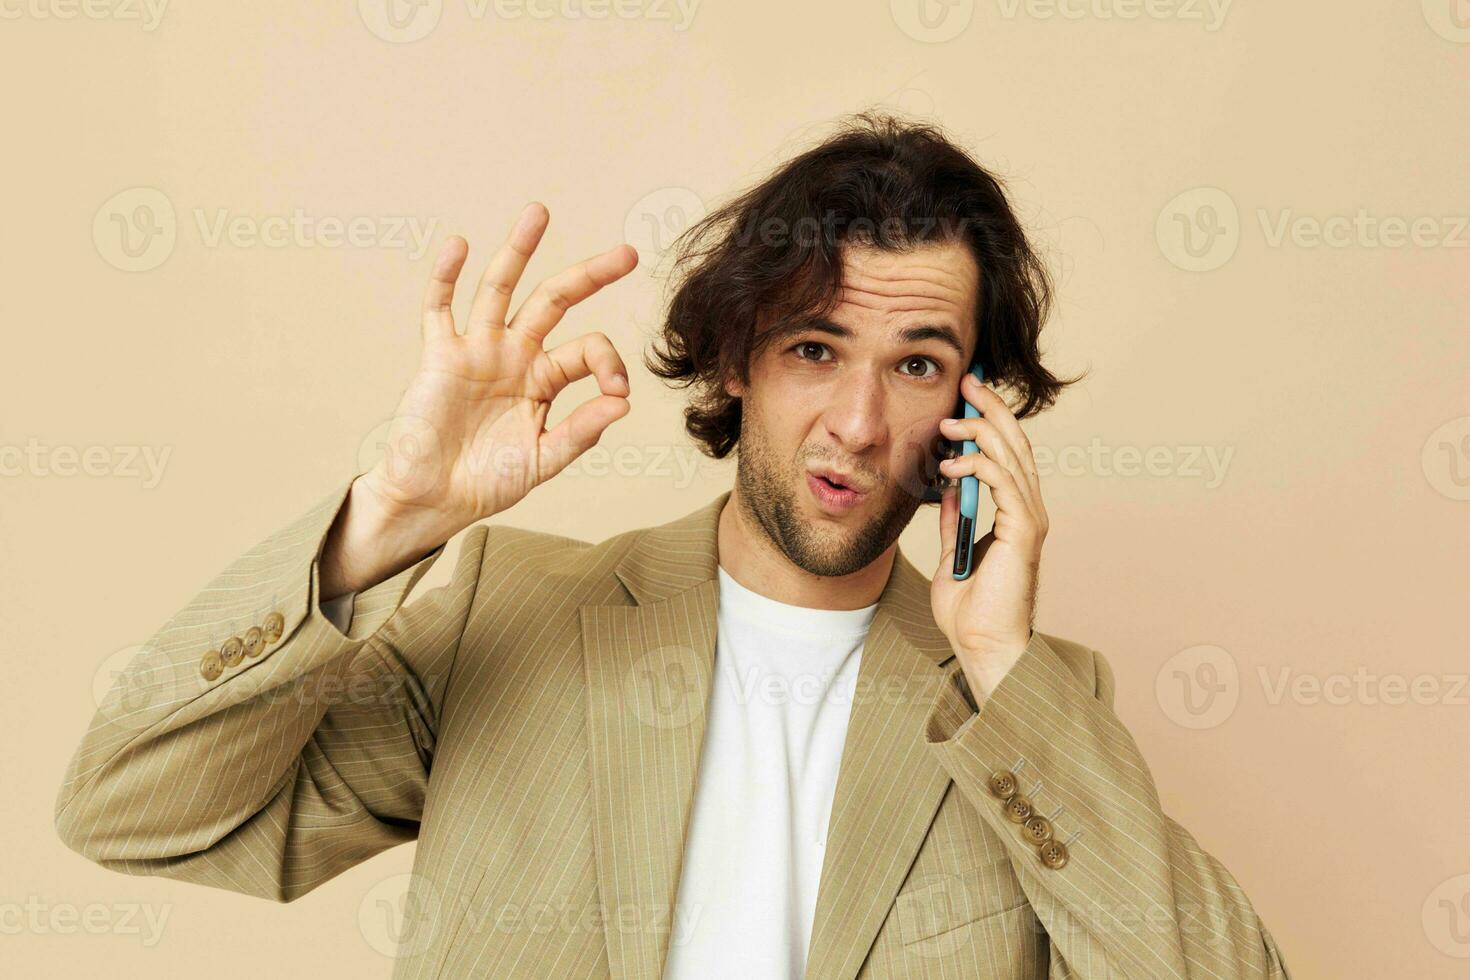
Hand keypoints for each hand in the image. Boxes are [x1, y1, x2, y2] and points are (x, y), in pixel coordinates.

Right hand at [359, 202, 638, 539]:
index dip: (609, 362)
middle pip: (554, 301)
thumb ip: (581, 431)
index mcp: (545, 380)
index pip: (587, 350)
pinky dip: (446, 276)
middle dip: (590, 275)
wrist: (434, 499)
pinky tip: (458, 245)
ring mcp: (477, 350)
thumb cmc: (488, 482)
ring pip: (500, 288)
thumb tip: (624, 402)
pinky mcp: (440, 355)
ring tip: (539, 212)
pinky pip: (440, 308)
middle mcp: (515, 356)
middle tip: (627, 253)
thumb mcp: (544, 460)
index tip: (617, 390)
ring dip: (518, 250)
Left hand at [931, 373, 1048, 700]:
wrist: (982, 644)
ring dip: (979, 432)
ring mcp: (1029, 520)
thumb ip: (954, 516)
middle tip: (968, 380)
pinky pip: (1002, 484)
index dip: (990, 420)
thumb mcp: (954, 549)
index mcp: (1015, 512)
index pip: (1007, 453)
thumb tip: (945, 486)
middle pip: (1015, 444)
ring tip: (948, 420)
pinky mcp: (1023, 532)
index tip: (967, 394)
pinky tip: (948, 466)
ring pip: (1011, 457)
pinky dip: (976, 467)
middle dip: (991, 408)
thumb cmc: (969, 609)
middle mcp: (1029, 510)